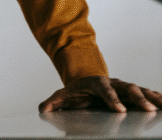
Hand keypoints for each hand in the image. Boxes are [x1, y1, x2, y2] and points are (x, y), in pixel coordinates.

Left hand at [39, 76, 161, 112]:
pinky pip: (147, 94)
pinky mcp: (133, 93)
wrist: (87, 82)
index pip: (104, 90)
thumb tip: (43, 109)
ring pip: (140, 90)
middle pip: (127, 88)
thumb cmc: (77, 92)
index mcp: (96, 83)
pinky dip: (157, 97)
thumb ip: (54, 102)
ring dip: (151, 97)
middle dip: (137, 98)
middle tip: (146, 109)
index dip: (111, 99)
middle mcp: (113, 83)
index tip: (119, 110)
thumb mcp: (64, 95)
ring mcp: (124, 87)